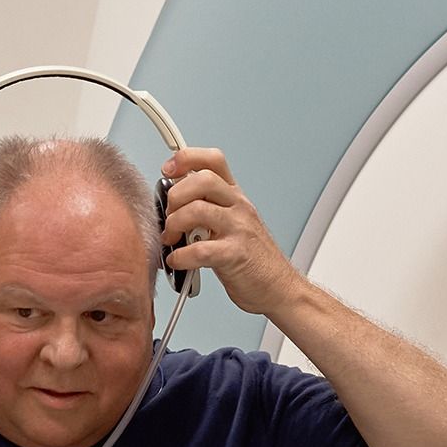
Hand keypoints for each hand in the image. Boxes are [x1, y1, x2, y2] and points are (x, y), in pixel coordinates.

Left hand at [159, 147, 297, 315]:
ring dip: (173, 225)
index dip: (186, 158)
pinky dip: (180, 256)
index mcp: (234, 196)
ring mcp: (239, 229)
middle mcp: (238, 207)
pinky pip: (199, 250)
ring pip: (197, 210)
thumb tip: (170, 200)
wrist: (278, 287)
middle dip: (175, 196)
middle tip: (168, 217)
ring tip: (170, 240)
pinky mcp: (235, 255)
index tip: (168, 170)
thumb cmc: (251, 258)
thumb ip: (206, 207)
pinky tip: (177, 261)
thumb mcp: (232, 222)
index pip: (213, 160)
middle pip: (201, 179)